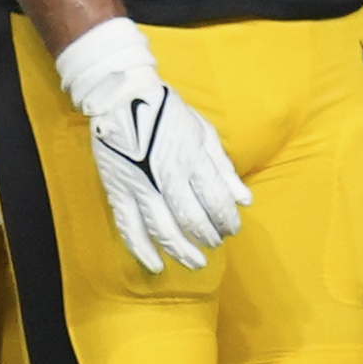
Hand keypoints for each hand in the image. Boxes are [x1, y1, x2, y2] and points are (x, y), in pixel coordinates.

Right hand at [55, 17, 249, 272]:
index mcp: (191, 158)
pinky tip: (155, 265)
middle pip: (191, 217)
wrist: (120, 98)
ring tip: (196, 262)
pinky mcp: (117, 190)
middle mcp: (166, 175)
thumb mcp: (203, 132)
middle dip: (208, 235)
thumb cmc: (166, 113)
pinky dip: (142, 249)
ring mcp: (140, 185)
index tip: (232, 229)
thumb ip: (223, 168)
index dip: (227, 219)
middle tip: (216, 243)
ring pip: (162, 227)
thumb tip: (245, 199)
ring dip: (181, 249)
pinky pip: (129, 226)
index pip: (215, 199)